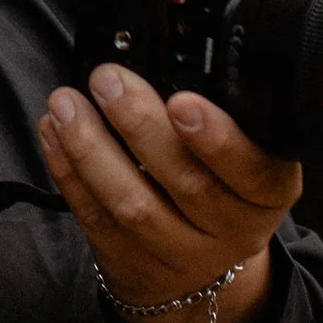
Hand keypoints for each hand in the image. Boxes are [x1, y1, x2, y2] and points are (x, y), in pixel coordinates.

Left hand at [38, 63, 301, 322]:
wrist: (198, 268)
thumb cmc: (222, 186)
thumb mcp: (247, 155)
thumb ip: (226, 113)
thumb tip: (164, 54)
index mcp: (267, 193)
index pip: (252, 169)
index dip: (217, 139)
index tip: (182, 102)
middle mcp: (231, 229)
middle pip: (187, 183)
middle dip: (140, 126)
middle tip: (108, 80)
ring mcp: (180, 253)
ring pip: (134, 205)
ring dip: (92, 149)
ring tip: (67, 104)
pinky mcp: (132, 262)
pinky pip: (96, 218)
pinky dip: (69, 173)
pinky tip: (54, 135)